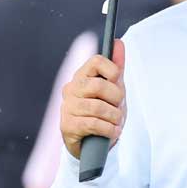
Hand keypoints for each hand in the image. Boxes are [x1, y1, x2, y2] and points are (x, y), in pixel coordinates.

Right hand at [60, 42, 126, 159]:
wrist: (91, 144)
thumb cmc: (103, 113)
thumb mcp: (113, 91)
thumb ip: (116, 68)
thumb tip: (118, 43)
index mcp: (82, 76)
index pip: (96, 61)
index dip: (112, 70)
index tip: (118, 81)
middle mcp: (71, 89)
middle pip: (98, 85)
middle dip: (116, 97)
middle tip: (119, 107)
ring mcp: (67, 107)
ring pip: (97, 107)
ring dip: (114, 117)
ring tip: (117, 122)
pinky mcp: (67, 126)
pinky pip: (93, 124)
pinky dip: (109, 129)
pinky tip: (113, 132)